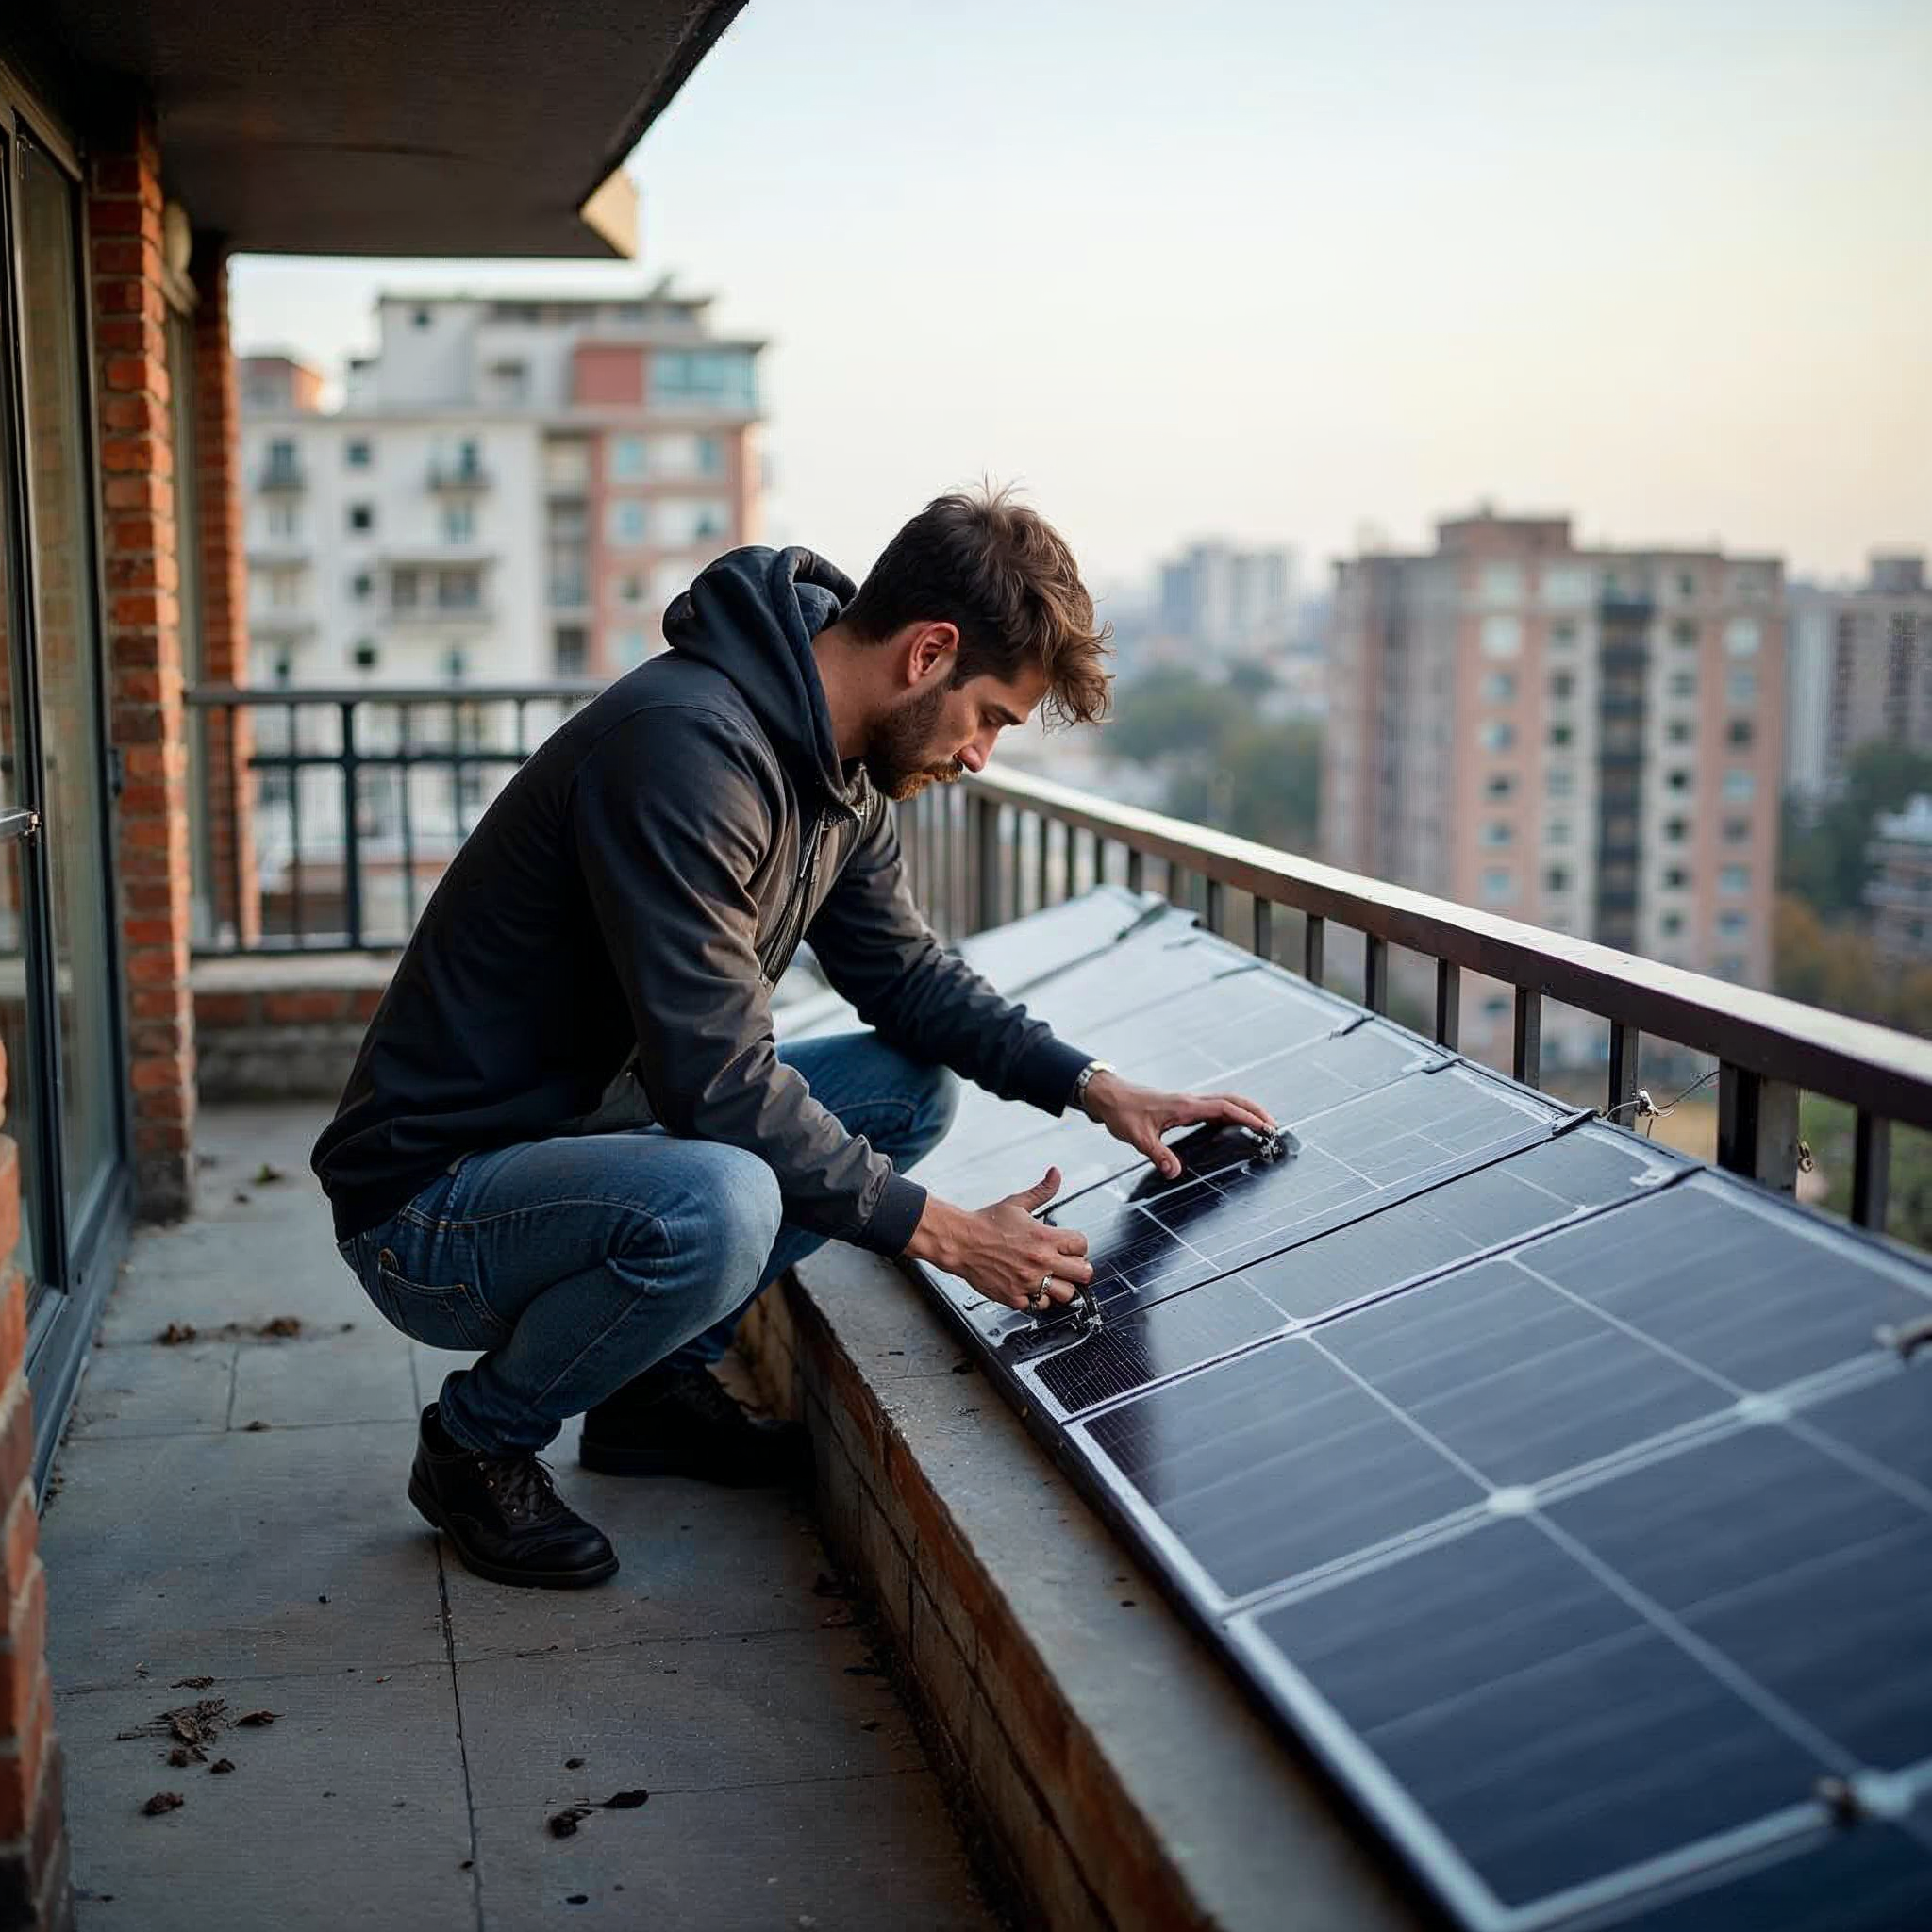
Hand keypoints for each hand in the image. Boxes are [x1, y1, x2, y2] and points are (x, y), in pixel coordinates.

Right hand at [903, 1167, 1092, 1311]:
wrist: (960, 1241)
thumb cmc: (986, 1223)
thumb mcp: (1017, 1203)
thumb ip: (1041, 1191)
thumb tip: (1055, 1174)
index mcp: (1044, 1237)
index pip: (1082, 1245)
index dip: (1079, 1246)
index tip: (1071, 1247)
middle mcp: (1040, 1261)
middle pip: (1083, 1273)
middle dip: (1079, 1269)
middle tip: (1070, 1267)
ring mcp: (1029, 1281)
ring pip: (1066, 1295)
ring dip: (1061, 1287)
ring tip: (1052, 1279)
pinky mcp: (1015, 1296)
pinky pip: (1040, 1306)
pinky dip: (1038, 1299)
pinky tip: (1032, 1288)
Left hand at [1080, 1072, 1275, 1180]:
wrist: (1108, 1096)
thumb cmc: (1122, 1112)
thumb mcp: (1138, 1137)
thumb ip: (1158, 1154)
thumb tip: (1175, 1172)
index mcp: (1185, 1106)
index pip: (1225, 1108)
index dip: (1247, 1117)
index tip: (1265, 1127)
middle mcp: (1190, 1101)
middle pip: (1232, 1100)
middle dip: (1254, 1111)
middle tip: (1273, 1127)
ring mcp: (1187, 1103)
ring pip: (1224, 1102)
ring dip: (1244, 1110)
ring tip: (1261, 1125)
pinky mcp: (1181, 1107)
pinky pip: (1213, 1108)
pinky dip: (1229, 1114)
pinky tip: (1233, 1126)